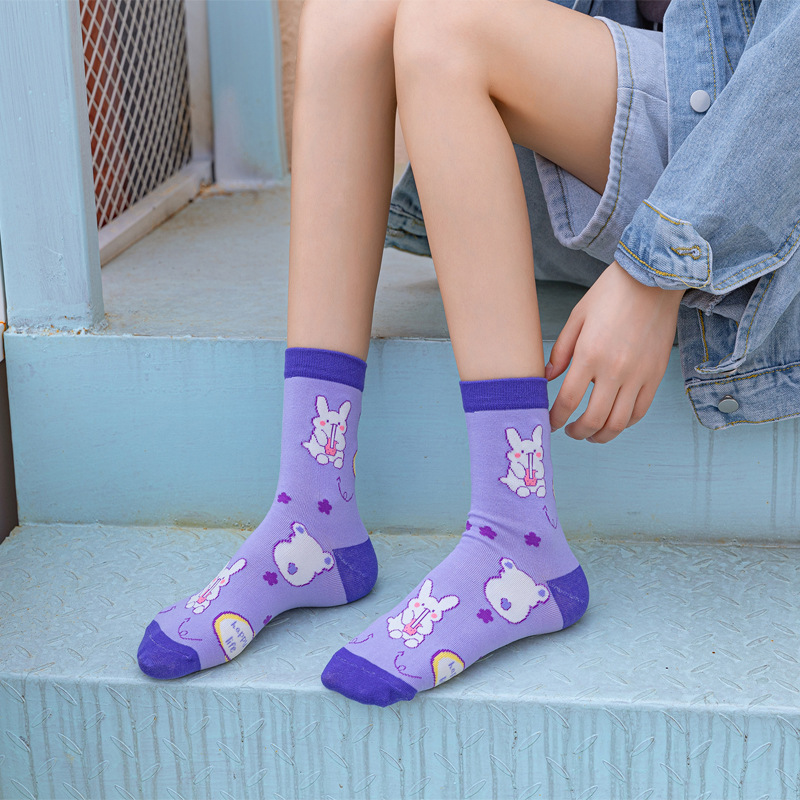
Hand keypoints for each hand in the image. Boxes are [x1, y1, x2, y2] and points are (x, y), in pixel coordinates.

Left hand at [545, 260, 684, 442]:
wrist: (654, 279)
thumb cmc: (611, 293)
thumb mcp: (577, 317)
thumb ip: (561, 351)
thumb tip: (547, 378)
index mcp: (589, 355)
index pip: (568, 401)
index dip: (556, 418)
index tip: (549, 423)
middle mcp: (615, 370)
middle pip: (593, 419)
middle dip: (577, 432)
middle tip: (569, 432)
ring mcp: (639, 375)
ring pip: (619, 423)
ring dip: (601, 435)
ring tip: (590, 434)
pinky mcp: (656, 375)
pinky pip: (640, 411)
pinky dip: (626, 423)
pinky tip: (614, 420)